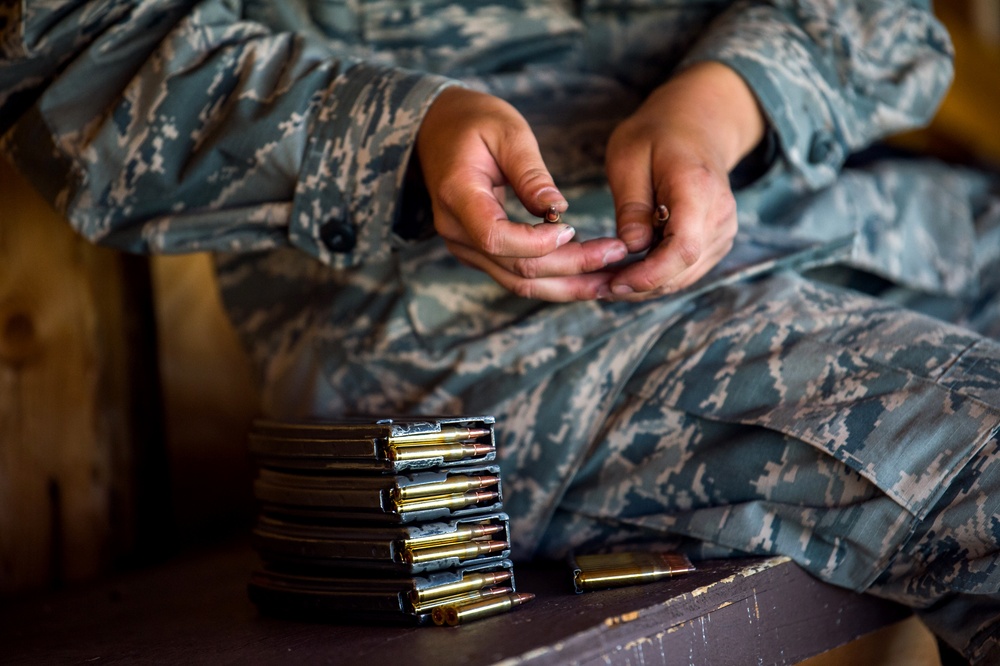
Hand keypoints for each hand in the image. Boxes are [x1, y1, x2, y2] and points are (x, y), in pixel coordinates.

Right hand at [416, 87, 627, 301]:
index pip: (495, 237)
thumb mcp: (507, 131)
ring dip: (568, 285)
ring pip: (519, 282)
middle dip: (571, 267)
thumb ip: (530, 173)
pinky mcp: (479, 252)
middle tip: (618, 254)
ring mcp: (465, 246)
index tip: (573, 227)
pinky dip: (554, 279)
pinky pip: (517, 275)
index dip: (537, 242)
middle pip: (516, 267)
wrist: (438, 129)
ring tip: (611, 279)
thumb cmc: (475, 121)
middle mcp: (456, 230)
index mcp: (458, 195)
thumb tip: (558, 209)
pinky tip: (588, 274)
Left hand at [604, 62, 765, 300]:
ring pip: (684, 276)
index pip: (683, 249)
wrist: (697, 124)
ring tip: (606, 281)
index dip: (649, 275)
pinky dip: (657, 277)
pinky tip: (627, 272)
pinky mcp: (716, 241)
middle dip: (639, 286)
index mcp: (698, 190)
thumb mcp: (628, 158)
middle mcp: (720, 215)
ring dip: (646, 286)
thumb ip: (631, 205)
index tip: (614, 283)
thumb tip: (630, 248)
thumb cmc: (657, 136)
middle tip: (596, 287)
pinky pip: (686, 270)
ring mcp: (723, 231)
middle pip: (683, 270)